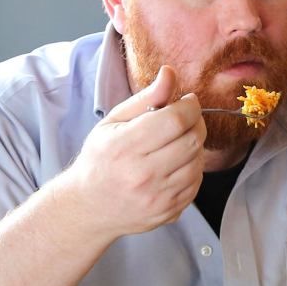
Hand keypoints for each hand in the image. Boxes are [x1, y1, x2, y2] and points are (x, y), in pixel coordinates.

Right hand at [65, 65, 205, 238]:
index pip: (176, 119)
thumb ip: (146, 98)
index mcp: (125, 147)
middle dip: (196, 123)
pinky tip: (175, 164)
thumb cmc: (100, 159)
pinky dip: (192, 169)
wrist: (88, 208)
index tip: (187, 101)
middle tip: (185, 119)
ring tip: (177, 142)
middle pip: (192, 140)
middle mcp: (143, 175)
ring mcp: (158, 198)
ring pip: (198, 162)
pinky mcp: (169, 213)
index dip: (190, 106)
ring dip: (194, 147)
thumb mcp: (114, 122)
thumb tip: (170, 73)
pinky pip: (196, 183)